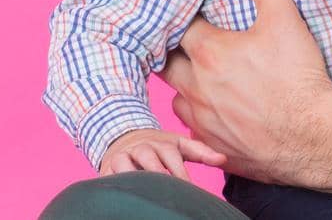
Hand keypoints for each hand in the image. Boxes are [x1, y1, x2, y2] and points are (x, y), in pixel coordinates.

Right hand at [98, 127, 217, 178]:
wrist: (125, 137)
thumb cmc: (159, 146)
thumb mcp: (179, 146)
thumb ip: (201, 152)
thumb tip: (223, 159)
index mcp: (162, 143)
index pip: (173, 156)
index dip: (180, 172)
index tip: (189, 187)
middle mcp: (142, 147)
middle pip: (150, 159)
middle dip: (159, 174)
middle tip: (169, 189)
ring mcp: (124, 156)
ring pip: (127, 165)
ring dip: (134, 176)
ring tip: (143, 190)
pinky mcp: (108, 166)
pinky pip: (108, 175)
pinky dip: (113, 182)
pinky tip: (121, 194)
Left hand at [158, 0, 331, 205]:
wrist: (315, 138)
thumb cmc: (299, 79)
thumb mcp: (285, 19)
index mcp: (209, 53)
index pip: (177, 27)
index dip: (180, 17)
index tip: (186, 10)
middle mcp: (196, 88)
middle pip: (166, 64)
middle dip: (173, 51)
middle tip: (185, 41)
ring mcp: (203, 121)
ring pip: (177, 98)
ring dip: (185, 86)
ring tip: (200, 76)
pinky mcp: (215, 147)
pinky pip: (194, 129)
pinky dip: (201, 117)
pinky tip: (217, 111)